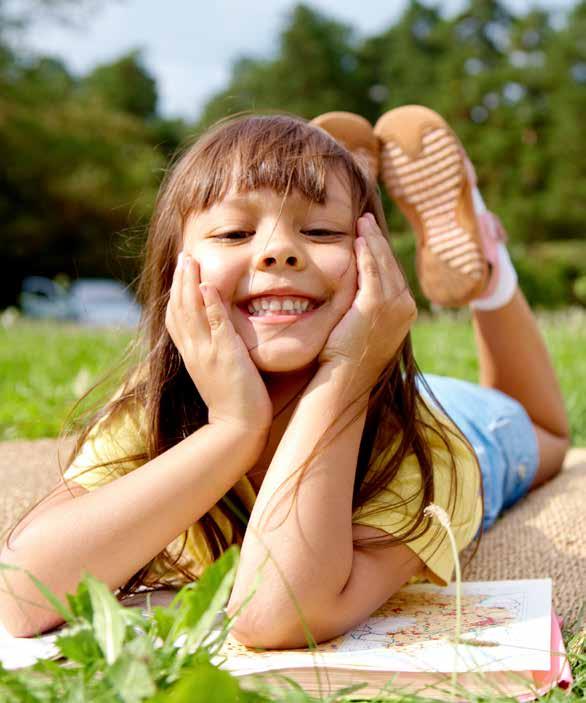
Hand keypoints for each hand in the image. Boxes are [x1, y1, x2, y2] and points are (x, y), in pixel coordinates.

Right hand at [165, 252, 272, 436]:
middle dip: (179, 281)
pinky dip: (210, 304)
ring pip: (191, 311)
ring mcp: (207, 352)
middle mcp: (194, 351)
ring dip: (189, 283)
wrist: (237, 427)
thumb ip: (214, 353)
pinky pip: (215, 324)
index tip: (180, 274)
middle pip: (178, 309)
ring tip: (190, 260)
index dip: (175, 295)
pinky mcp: (225, 355)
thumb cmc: (233, 403)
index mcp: (192, 355)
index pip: (176, 320)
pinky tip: (208, 285)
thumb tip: (218, 338)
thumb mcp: (216, 373)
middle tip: (183, 256)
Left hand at [318, 212, 416, 390]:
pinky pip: (372, 271)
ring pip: (383, 264)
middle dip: (378, 241)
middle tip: (367, 221)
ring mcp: (393, 305)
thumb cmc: (346, 358)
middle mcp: (405, 306)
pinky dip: (366, 252)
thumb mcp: (364, 328)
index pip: (393, 274)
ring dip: (372, 240)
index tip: (370, 236)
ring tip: (363, 223)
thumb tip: (357, 290)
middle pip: (391, 264)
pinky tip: (359, 238)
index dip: (381, 253)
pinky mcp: (376, 305)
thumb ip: (366, 307)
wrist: (345, 378)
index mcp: (405, 312)